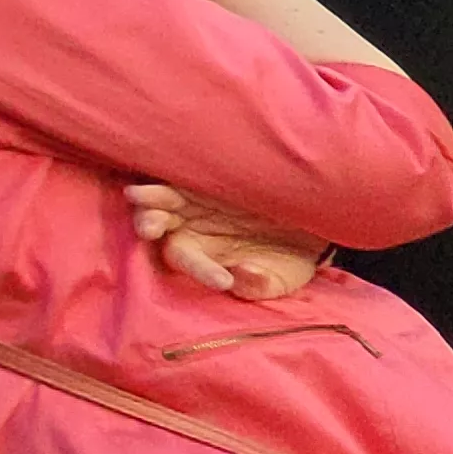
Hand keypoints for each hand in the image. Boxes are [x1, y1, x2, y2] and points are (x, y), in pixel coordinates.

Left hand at [126, 184, 326, 300]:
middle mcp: (191, 226)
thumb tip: (240, 275)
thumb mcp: (283, 278)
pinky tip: (167, 168)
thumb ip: (260, 286)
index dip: (202, 271)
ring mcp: (197, 200)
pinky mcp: (210, 176)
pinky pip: (185, 173)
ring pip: (163, 199)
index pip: (188, 261)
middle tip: (148, 228)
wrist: (314, 223)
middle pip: (158, 226)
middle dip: (149, 224)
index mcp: (203, 253)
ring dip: (151, 198)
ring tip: (138, 195)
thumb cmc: (293, 256)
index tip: (226, 279)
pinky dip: (173, 172)